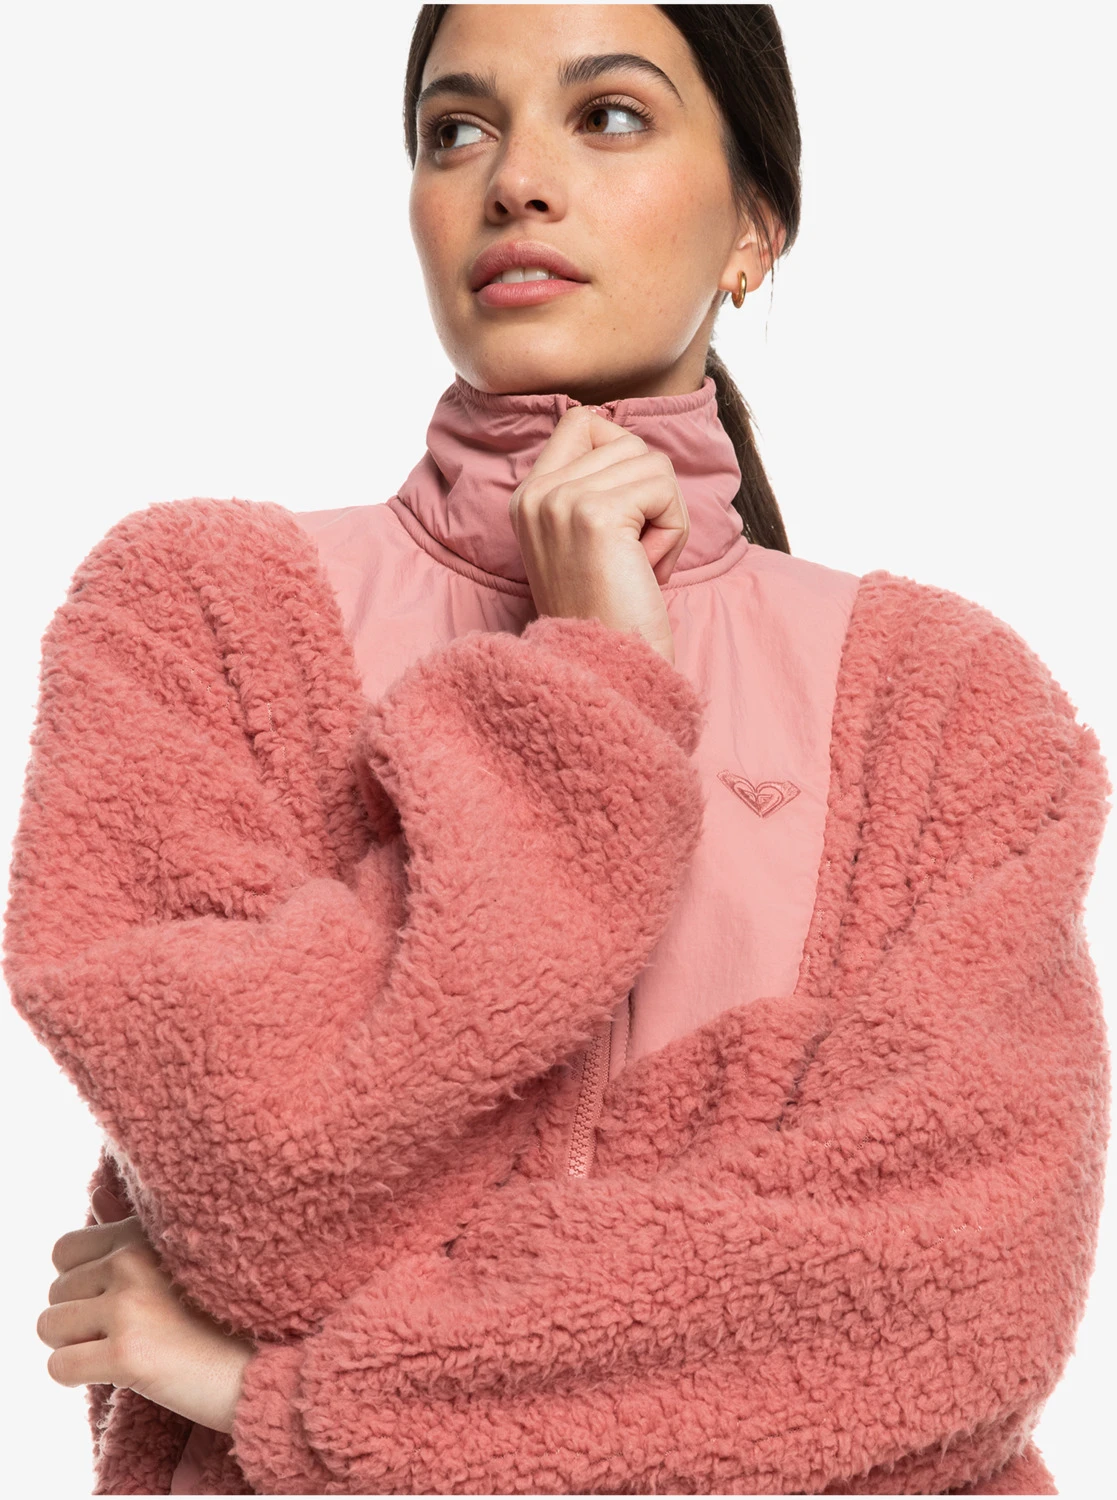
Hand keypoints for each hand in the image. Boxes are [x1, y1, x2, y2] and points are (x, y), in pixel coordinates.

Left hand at [36, 1184, 255, 1434]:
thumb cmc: (225, 1315)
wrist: (265, 1365)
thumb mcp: (182, 1257)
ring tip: (121, 1349)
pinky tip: (118, 1373)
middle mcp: (131, 1261)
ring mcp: (129, 1306)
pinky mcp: (127, 1354)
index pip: (64, 1250)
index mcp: (143, 1234)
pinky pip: (59, 1368)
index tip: (111, 1299)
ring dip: (75, 1345)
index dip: (79, 1280)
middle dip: (78, 1316)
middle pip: (55, 1292)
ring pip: (49, 1327)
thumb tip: (95, 1198)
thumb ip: (130, 1232)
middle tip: (124, 1331)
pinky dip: (78, 1377)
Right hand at [508, 404, 689, 663]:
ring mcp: (560, 500)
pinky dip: (672, 533)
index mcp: (528, 496)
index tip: (622, 520)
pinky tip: (646, 570)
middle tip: (632, 557)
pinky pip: (664, 489)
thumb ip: (599, 488)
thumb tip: (636, 446)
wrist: (606, 670)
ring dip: (665, 518)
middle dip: (650, 499)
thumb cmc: (612, 614)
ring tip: (638, 566)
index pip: (584, 421)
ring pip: (652, 463)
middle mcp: (536, 492)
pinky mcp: (594, 513)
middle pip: (628, 442)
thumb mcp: (588, 540)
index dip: (622, 458)